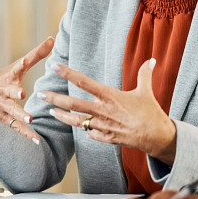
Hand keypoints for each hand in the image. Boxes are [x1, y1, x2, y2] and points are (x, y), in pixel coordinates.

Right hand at [0, 37, 53, 142]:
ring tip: (30, 118)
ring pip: (11, 111)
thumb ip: (37, 54)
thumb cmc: (5, 78)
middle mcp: (4, 91)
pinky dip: (26, 133)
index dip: (21, 64)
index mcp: (10, 76)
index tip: (25, 60)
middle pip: (10, 91)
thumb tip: (53, 39)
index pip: (16, 68)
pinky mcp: (5, 118)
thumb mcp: (18, 66)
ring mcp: (3, 106)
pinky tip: (36, 140)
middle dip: (14, 92)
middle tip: (21, 92)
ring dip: (20, 115)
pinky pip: (16, 127)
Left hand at [42, 58, 177, 162]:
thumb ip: (145, 74)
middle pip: (73, 103)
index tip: (55, 66)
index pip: (84, 82)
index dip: (68, 73)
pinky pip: (90, 133)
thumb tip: (152, 60)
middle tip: (41, 94)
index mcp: (110, 96)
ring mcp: (102, 126)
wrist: (156, 137)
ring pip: (76, 121)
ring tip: (50, 112)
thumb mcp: (146, 91)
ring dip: (62, 117)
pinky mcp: (106, 138)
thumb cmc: (151, 113)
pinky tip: (80, 126)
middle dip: (55, 99)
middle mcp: (102, 111)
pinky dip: (85, 129)